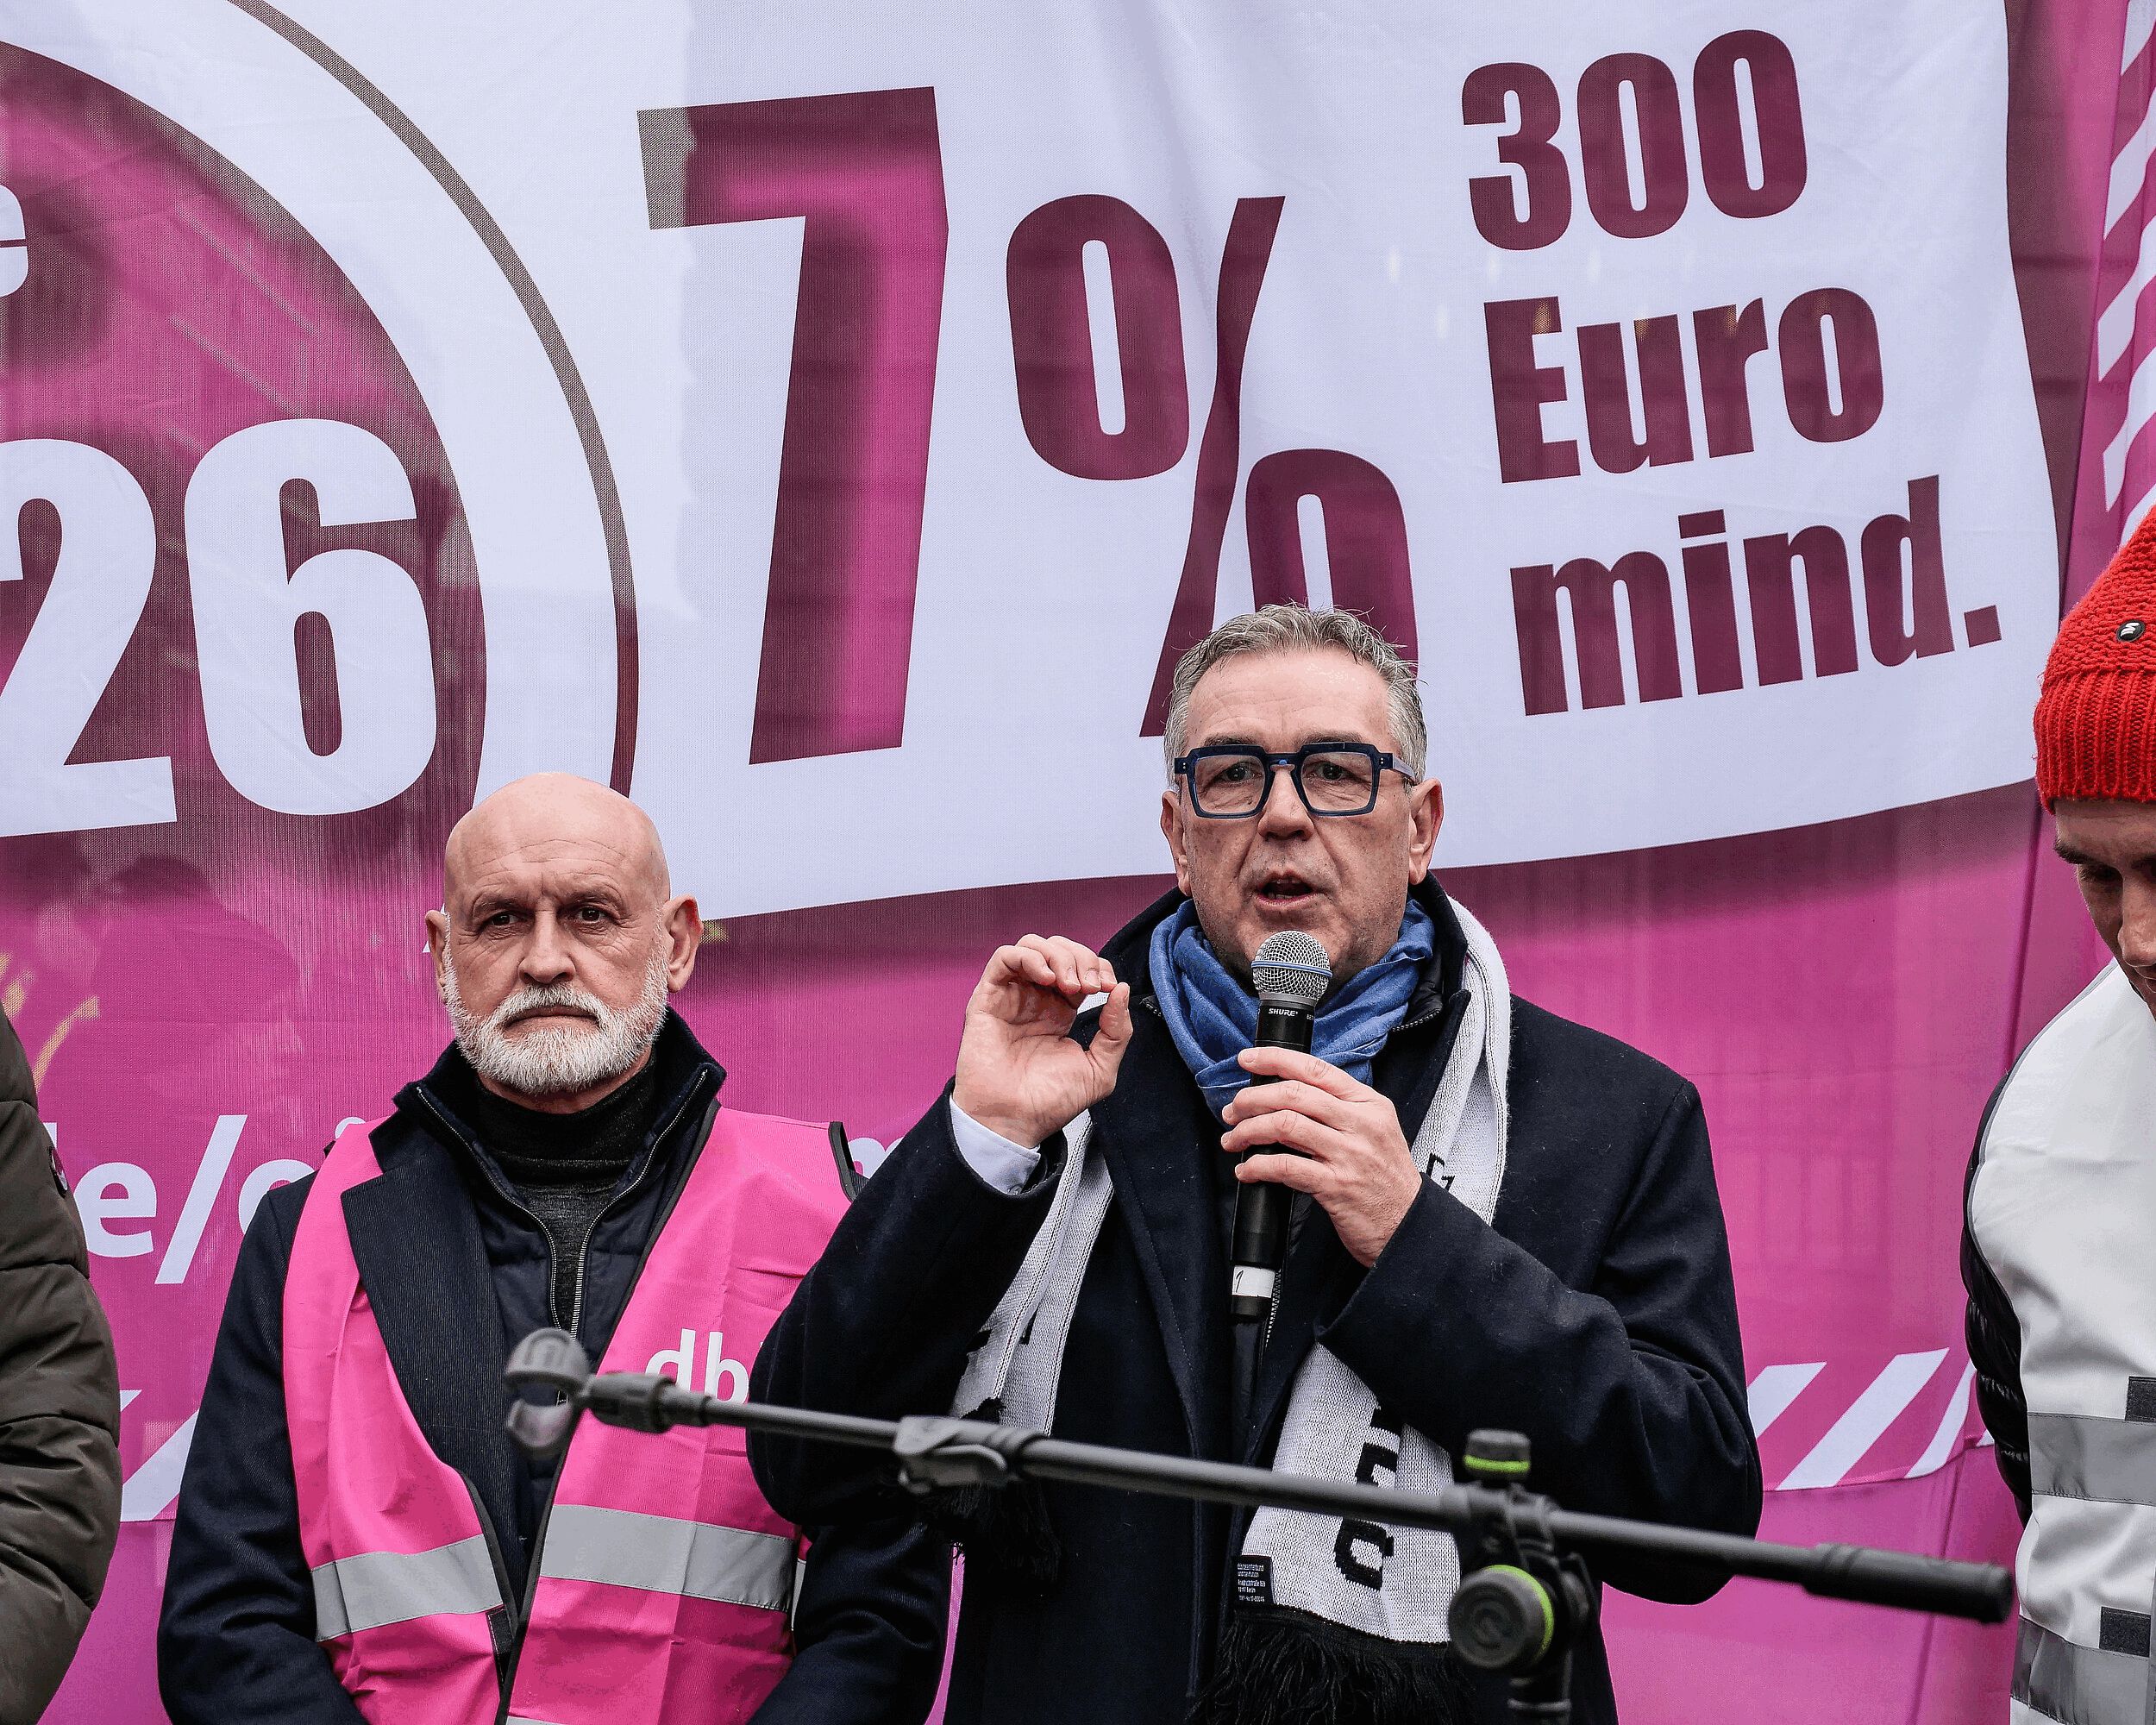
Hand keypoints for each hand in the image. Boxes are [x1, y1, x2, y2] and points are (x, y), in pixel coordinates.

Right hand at [952, 936, 1133, 1149]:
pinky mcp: (988, 998)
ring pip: (1033, 945)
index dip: (1099, 967)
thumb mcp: (1100, 1070)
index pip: (1081, 967)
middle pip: (1059, 949)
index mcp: (1060, 1012)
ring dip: (1058, 955)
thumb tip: (1122, 990)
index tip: (1109, 987)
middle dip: (1082, 958)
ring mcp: (1011, 996)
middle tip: (1090, 985)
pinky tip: (1046, 979)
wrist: (1014, 1121)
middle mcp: (1036, 999)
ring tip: (1068, 984)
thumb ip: (1117, 1031)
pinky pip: (1004, 957)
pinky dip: (1029, 957)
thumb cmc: (1049, 1102)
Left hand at [1220, 1046, 1422, 1266]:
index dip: (1275, 1060)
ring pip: (1285, 1125)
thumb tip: (1287, 1094)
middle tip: (1233, 1110)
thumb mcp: (1375, 1130)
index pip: (1316, 1069)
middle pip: (1294, 1094)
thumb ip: (1339, 1108)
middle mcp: (1361, 1124)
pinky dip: (1257, 1166)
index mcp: (1369, 1103)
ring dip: (1248, 1131)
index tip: (1248, 1060)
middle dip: (1253, 1099)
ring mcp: (1349, 1154)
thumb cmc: (1386, 1177)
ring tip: (1234, 1139)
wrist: (1409, 1223)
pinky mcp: (1336, 1186)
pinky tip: (1247, 1170)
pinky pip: (1284, 1167)